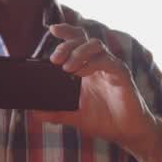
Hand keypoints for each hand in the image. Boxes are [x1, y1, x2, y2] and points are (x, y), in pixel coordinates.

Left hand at [33, 24, 158, 153]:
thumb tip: (34, 113)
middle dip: (67, 43)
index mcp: (87, 67)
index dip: (65, 33)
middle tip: (55, 59)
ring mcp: (111, 66)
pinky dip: (92, 63)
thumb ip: (56, 113)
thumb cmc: (105, 120)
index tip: (51, 29)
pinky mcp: (121, 74)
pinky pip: (107, 61)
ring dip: (79, 52)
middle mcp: (99, 63)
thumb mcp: (75, 117)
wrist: (127, 132)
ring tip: (66, 67)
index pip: (76, 42)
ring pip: (95, 45)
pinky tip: (81, 73)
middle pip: (83, 38)